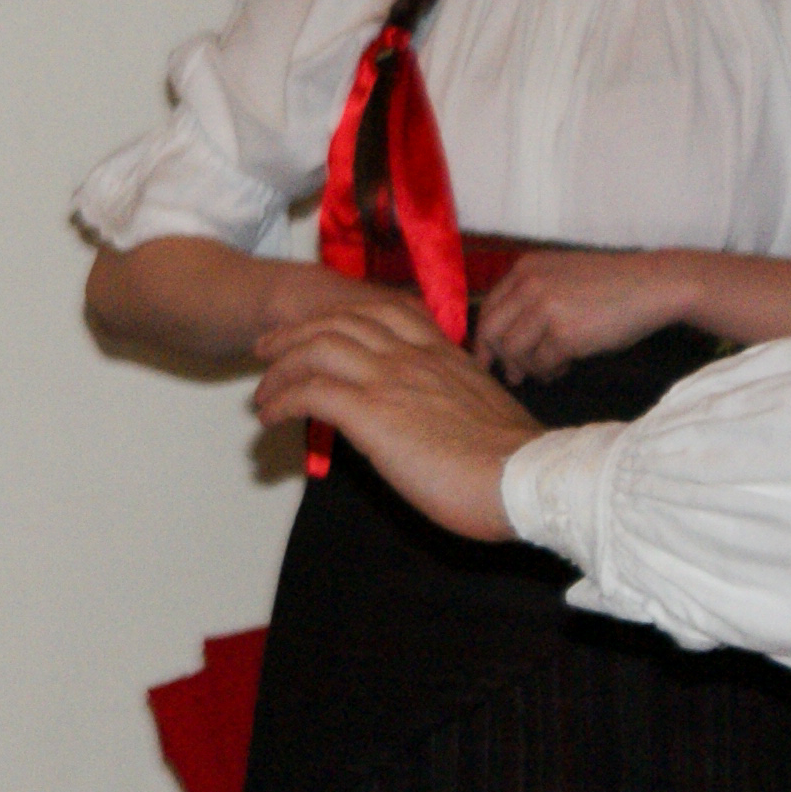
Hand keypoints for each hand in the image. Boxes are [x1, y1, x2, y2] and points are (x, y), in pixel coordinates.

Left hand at [253, 293, 543, 539]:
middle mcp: (414, 356)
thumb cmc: (514, 463)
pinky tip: (271, 417)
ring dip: (280, 369)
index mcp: (444, 354)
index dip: (343, 315)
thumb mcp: (482, 412)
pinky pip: (310, 391)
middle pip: (340, 321)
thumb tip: (430, 417)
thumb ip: (450, 400)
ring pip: (317, 347)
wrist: (528, 480)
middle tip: (267, 350)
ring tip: (262, 393)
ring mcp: (391, 379)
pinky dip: (282, 400)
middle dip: (295, 332)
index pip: (385, 311)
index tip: (319, 329)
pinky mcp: (372, 411)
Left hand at [471, 248, 698, 381]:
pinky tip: (564, 369)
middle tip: (511, 375)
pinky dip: (549, 371)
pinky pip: (542, 362)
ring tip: (546, 371)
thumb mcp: (562, 277)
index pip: (489, 308)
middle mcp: (529, 285)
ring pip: (513, 351)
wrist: (656, 285)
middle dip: (497, 357)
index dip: (485, 337)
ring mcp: (545, 308)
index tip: (487, 358)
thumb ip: (531, 298)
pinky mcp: (565, 333)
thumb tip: (503, 342)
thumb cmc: (612, 285)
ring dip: (527, 367)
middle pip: (492, 331)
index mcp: (525, 268)